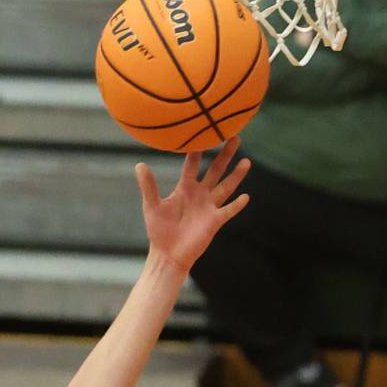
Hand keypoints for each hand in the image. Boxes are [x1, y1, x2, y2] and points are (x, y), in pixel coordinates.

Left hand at [135, 140, 250, 271]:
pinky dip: (237, 205)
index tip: (203, 132)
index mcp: (185, 188)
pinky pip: (228, 211)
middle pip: (215, 170)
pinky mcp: (214, 221)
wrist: (167, 254)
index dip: (197, 150)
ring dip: (236, 175)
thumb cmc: (159, 230)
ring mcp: (209, 207)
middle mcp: (200, 194)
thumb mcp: (151, 206)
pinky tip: (246, 197)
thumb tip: (139, 164)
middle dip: (225, 155)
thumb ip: (148, 186)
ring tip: (246, 161)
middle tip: (234, 137)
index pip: (192, 164)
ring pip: (226, 187)